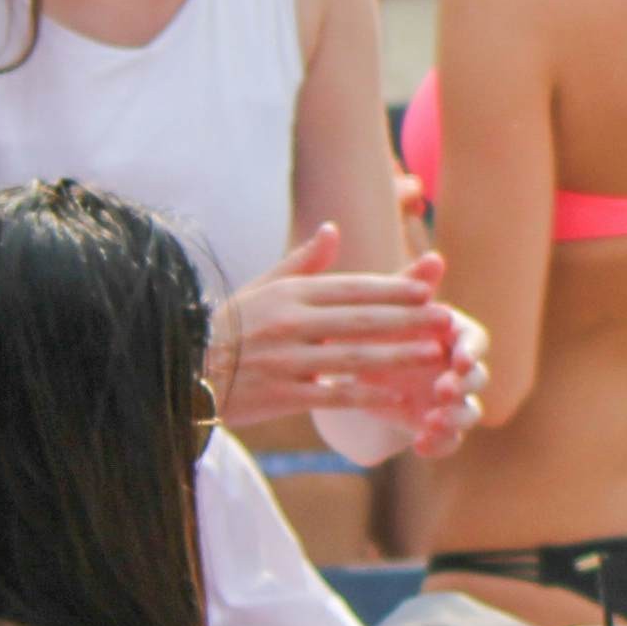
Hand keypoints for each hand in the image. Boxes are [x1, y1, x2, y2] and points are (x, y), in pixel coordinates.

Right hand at [213, 222, 480, 437]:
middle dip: (407, 319)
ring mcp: (284, 359)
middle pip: (360, 320)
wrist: (180, 371)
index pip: (351, 289)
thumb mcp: (260, 287)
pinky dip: (364, 394)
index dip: (391, 289)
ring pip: (352, 356)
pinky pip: (330, 394)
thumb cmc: (227, 327)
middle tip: (446, 319)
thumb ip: (302, 262)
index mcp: (289, 294)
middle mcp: (289, 323)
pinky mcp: (279, 394)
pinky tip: (395, 396)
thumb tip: (334, 229)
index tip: (427, 288)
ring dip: (397, 356)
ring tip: (434, 354)